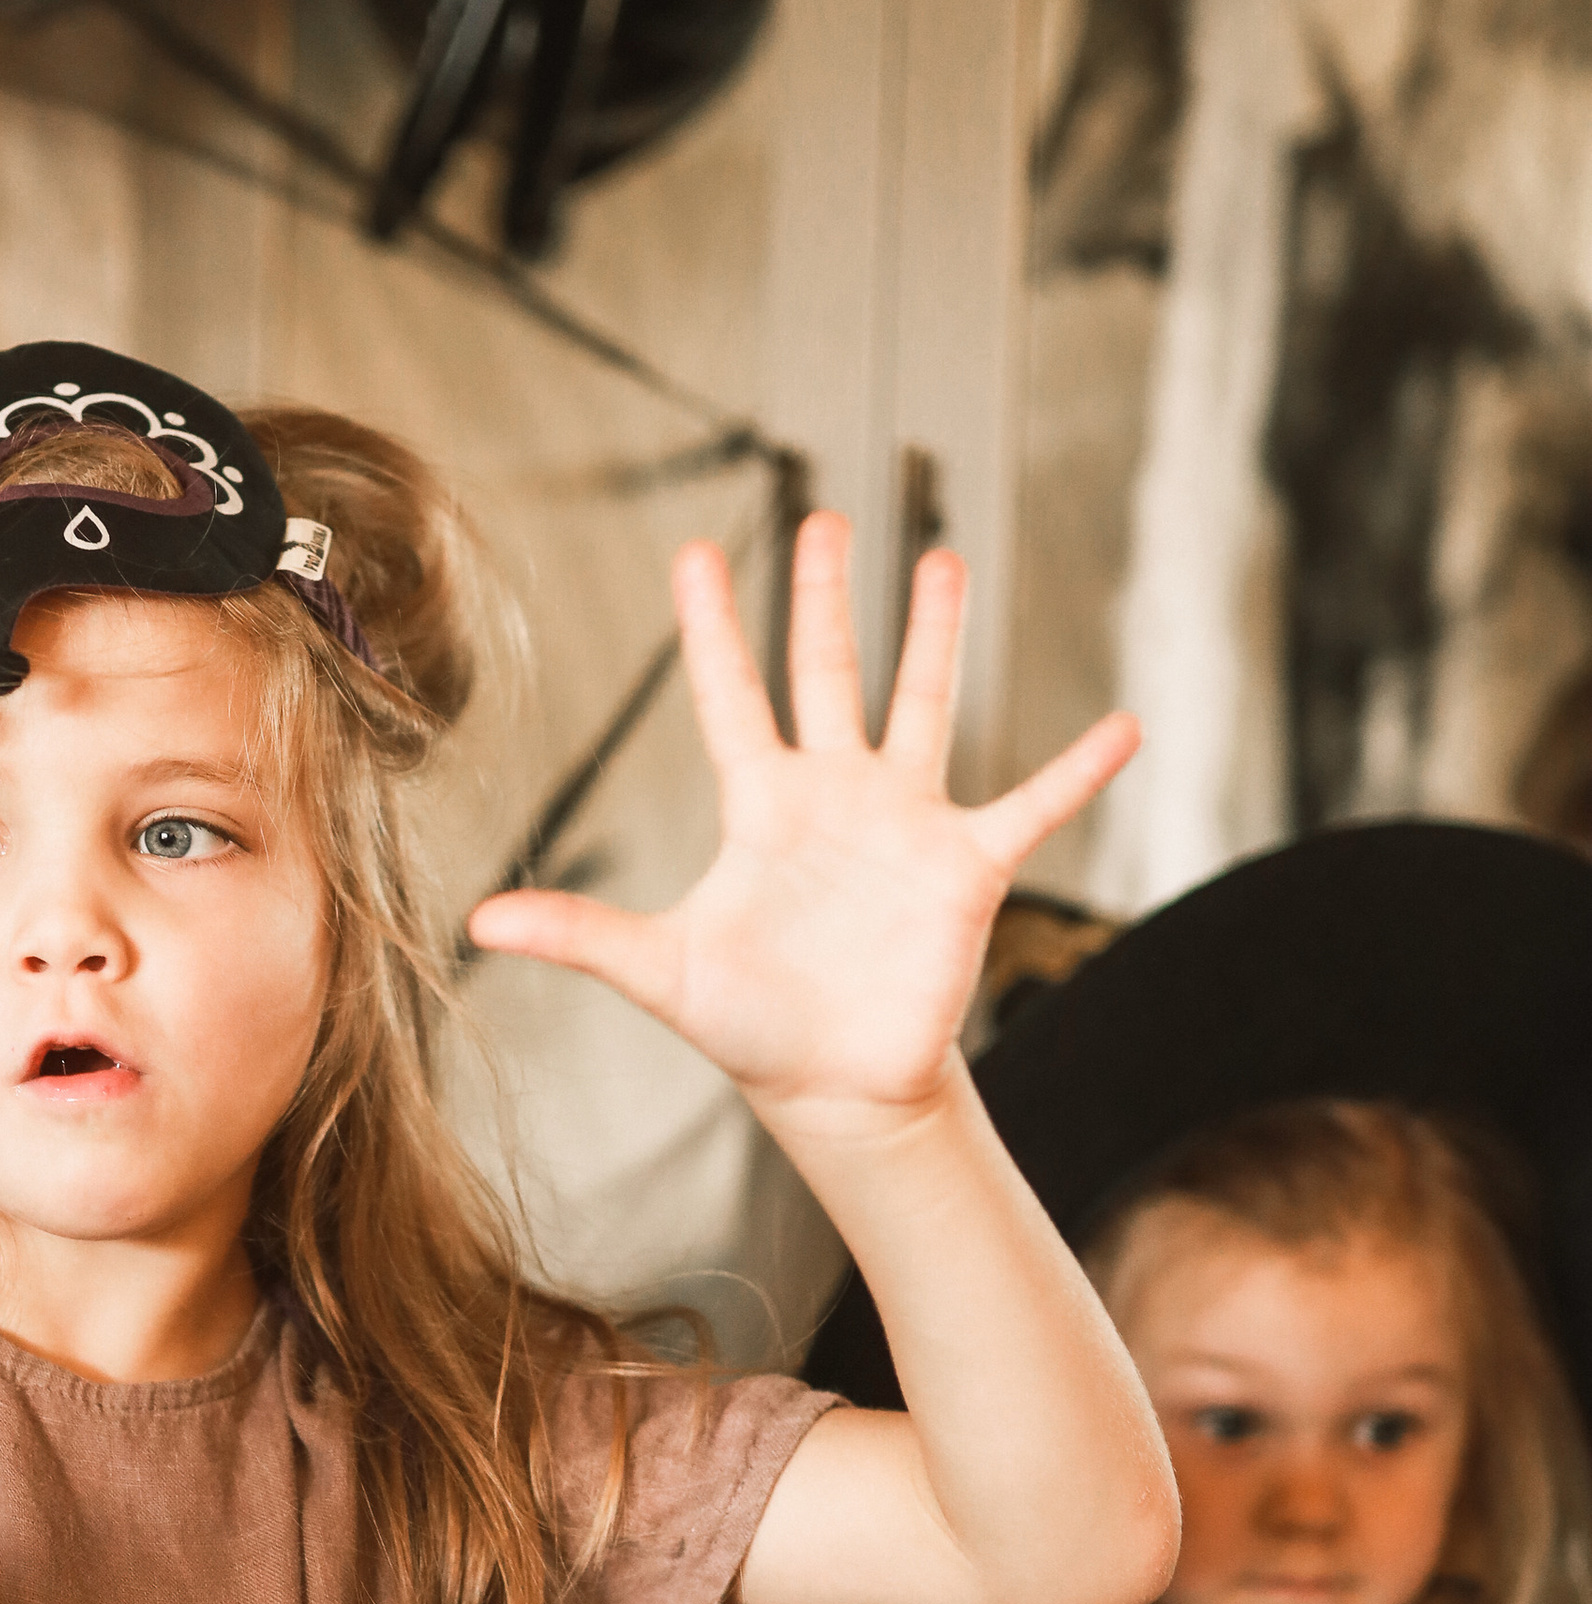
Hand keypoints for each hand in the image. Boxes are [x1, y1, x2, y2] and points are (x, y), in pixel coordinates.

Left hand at [466, 519, 1137, 1142]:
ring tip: (940, 562)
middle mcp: (835, 795)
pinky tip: (1125, 727)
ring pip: (924, 706)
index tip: (695, 551)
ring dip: (934, 638)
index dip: (713, 626)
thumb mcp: (661, 972)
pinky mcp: (967, 867)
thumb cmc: (750, 1026)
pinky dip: (1078, 772)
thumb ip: (580, 935)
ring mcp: (906, 823)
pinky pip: (1033, 806)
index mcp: (762, 805)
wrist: (835, 1087)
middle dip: (826, 596)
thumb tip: (477, 925)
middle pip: (828, 671)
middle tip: (826, 516)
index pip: (731, 693)